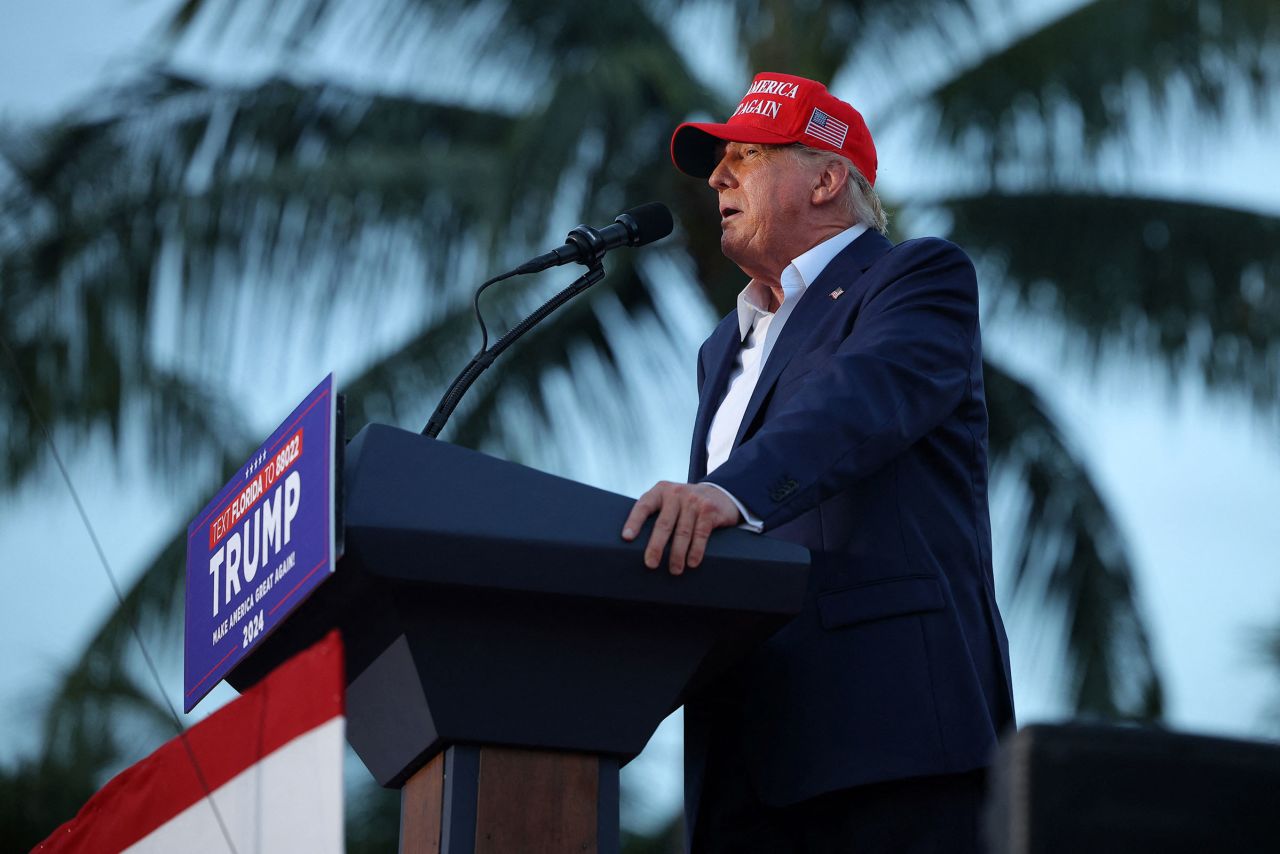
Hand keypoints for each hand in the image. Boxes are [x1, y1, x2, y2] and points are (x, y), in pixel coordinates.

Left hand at [621, 481, 741, 574]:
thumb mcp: (669, 502)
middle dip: (656, 546)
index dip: (634, 522)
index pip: (644, 506)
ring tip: (674, 570)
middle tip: (651, 564)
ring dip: (677, 555)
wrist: (719, 494)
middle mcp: (676, 493)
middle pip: (663, 524)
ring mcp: (694, 501)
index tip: (626, 538)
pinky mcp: (709, 510)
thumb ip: (656, 514)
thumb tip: (635, 545)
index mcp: (661, 491)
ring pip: (682, 532)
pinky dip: (696, 550)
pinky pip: (700, 534)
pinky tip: (692, 562)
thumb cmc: (685, 505)